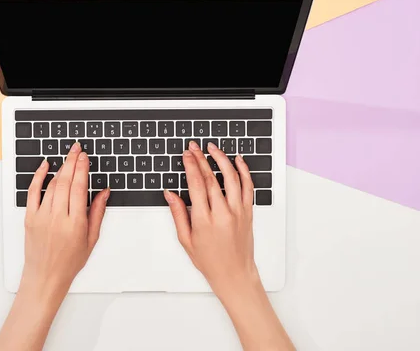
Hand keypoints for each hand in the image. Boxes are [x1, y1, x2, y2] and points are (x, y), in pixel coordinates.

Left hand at [21, 142, 109, 298]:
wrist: (45, 277)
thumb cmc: (69, 262)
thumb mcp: (91, 239)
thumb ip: (97, 213)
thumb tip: (103, 192)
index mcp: (75, 224)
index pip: (79, 188)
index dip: (82, 169)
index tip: (85, 157)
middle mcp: (57, 218)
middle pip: (65, 182)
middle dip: (72, 162)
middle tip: (76, 149)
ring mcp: (41, 217)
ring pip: (52, 185)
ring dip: (60, 168)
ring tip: (68, 157)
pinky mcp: (30, 217)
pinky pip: (33, 192)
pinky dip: (38, 176)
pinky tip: (44, 166)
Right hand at [165, 141, 293, 350]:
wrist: (234, 273)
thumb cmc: (210, 260)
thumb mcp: (186, 240)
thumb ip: (178, 214)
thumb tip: (170, 194)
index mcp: (204, 220)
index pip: (196, 185)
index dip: (190, 166)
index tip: (186, 155)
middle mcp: (223, 213)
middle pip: (211, 178)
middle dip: (201, 159)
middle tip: (194, 147)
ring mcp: (238, 211)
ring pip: (232, 177)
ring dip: (222, 159)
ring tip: (213, 148)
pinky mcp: (248, 212)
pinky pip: (248, 186)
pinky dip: (244, 171)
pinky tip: (237, 160)